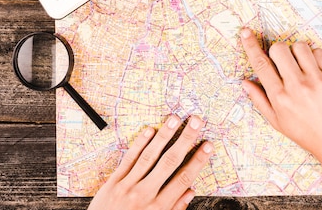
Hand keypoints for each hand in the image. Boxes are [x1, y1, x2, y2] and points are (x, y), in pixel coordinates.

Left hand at [88, 115, 213, 209]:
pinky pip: (128, 160)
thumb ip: (174, 209)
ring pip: (149, 156)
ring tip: (174, 119)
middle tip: (195, 122)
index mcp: (159, 208)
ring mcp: (128, 187)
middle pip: (169, 162)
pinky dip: (139, 144)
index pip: (183, 178)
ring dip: (163, 136)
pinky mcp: (113, 183)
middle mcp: (145, 195)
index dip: (198, 160)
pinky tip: (149, 131)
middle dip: (185, 140)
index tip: (208, 145)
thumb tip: (190, 191)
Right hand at [239, 28, 321, 162]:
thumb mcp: (277, 122)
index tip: (246, 33)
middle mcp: (297, 86)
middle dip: (277, 50)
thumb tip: (245, 82)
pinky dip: (314, 56)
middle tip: (283, 62)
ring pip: (299, 46)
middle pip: (279, 49)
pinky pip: (319, 52)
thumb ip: (259, 100)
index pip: (261, 64)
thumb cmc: (305, 133)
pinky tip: (315, 70)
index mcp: (280, 97)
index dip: (251, 45)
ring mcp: (317, 80)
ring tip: (301, 66)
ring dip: (296, 52)